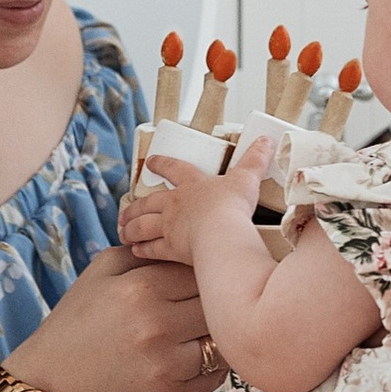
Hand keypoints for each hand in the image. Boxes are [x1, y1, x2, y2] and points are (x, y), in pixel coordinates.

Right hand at [13, 245, 218, 391]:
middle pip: (218, 303)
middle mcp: (157, 326)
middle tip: (202, 304)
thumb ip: (141, 253)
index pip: (201, 269)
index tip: (201, 276)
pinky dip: (210, 366)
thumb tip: (181, 243)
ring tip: (196, 332)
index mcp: (141, 289)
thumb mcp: (97, 274)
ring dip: (214, 335)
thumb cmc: (73, 330)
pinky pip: (215, 375)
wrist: (51, 391)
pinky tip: (189, 358)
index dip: (204, 272)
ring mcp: (167, 365)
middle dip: (215, 302)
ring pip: (221, 340)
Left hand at [130, 135, 271, 267]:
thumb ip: (256, 160)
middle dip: (135, 207)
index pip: (174, 169)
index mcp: (192, 185)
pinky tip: (136, 251)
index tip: (151, 161)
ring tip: (123, 231)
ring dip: (131, 228)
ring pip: (143, 226)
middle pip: (149, 203)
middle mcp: (175, 205)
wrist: (221, 231)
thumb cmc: (232, 204)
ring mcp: (170, 227)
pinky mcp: (171, 248)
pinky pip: (152, 249)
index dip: (162, 164)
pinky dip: (143, 250)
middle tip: (124, 212)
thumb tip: (267, 140)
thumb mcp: (247, 177)